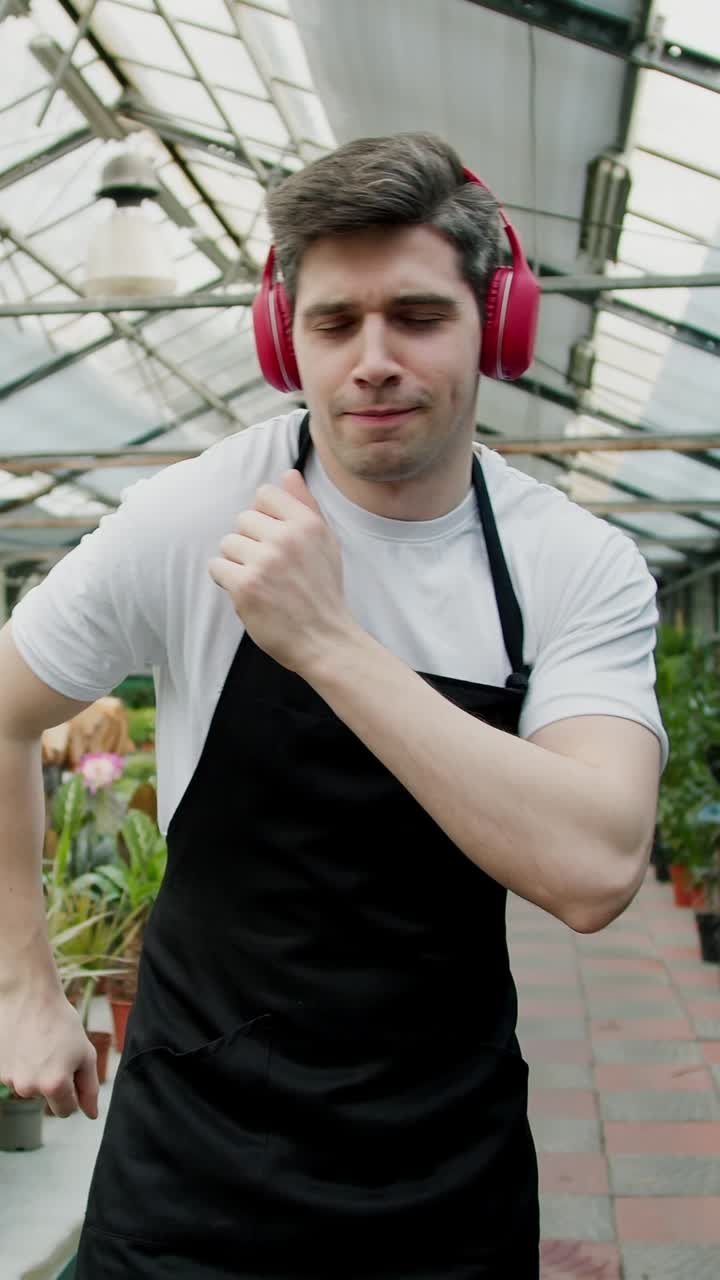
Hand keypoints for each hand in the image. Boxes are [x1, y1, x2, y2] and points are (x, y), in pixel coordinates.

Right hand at [0, 982, 98, 1118]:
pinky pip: (14, 1075)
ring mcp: (9, 1080)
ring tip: (40, 1044)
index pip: (66, 1111)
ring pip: (29, 1086)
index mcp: (54, 1085)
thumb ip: (89, 1088)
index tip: (72, 1072)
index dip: (73, 1093)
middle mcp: (29, 1088)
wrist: (29, 996)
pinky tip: (25, 1043)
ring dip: (36, 1072)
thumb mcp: (85, 1054)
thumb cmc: (61, 1022)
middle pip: (46, 1098)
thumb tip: (91, 1115)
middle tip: (56, 1052)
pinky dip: (20, 1064)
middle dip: (54, 1082)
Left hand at [208, 470, 357, 674]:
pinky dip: (227, 580)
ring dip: (237, 562)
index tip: (273, 539)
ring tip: (260, 582)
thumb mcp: (326, 543)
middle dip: (250, 542)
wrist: (325, 639)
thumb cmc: (323, 591)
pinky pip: (217, 567)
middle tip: (270, 568)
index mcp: (307, 524)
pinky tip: (248, 593)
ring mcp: (264, 562)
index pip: (265, 493)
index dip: (264, 516)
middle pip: (243, 519)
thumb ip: (306, 506)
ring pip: (228, 543)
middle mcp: (286, 538)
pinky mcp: (245, 586)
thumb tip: (288, 473)